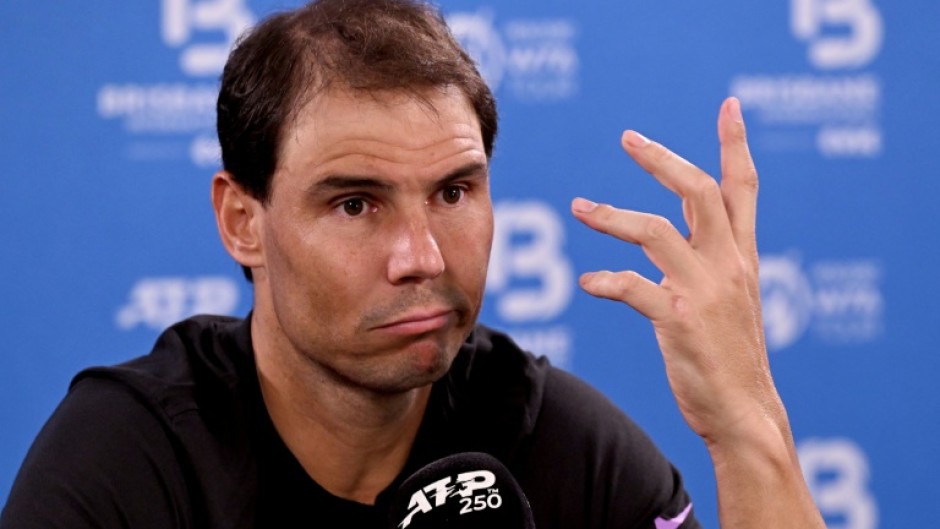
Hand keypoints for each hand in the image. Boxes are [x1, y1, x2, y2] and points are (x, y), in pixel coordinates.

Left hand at [571, 97, 782, 444]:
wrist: (744, 412)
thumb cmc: (731, 357)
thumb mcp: (733, 299)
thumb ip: (709, 258)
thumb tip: (671, 230)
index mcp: (742, 257)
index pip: (743, 189)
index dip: (735, 145)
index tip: (729, 106)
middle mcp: (728, 265)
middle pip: (697, 192)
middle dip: (662, 159)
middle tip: (628, 137)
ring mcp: (704, 290)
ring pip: (653, 231)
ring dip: (611, 216)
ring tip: (578, 207)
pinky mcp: (678, 319)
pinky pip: (631, 287)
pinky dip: (605, 281)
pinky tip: (587, 283)